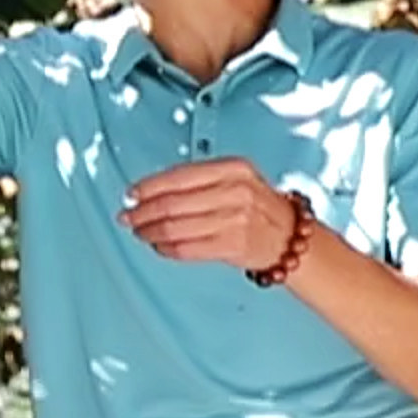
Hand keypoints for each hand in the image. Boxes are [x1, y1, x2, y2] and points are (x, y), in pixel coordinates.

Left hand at [122, 159, 311, 272]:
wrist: (290, 235)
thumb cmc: (256, 205)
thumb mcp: (234, 178)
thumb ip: (196, 180)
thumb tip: (146, 191)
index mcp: (233, 169)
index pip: (178, 176)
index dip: (148, 187)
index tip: (130, 195)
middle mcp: (235, 192)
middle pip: (172, 204)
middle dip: (142, 212)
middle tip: (127, 217)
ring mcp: (235, 220)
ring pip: (175, 228)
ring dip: (149, 232)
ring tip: (139, 232)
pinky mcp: (233, 246)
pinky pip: (186, 249)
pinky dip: (165, 248)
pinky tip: (158, 245)